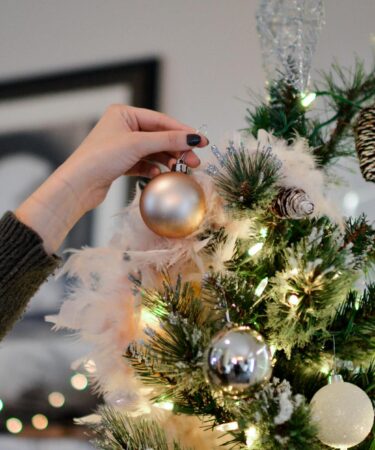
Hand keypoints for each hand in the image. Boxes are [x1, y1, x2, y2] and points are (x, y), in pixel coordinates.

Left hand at [15, 105, 208, 253]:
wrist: (78, 185)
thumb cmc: (101, 158)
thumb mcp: (138, 144)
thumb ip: (167, 140)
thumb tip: (193, 137)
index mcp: (124, 114)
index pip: (161, 121)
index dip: (182, 131)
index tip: (201, 141)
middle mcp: (123, 127)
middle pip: (159, 137)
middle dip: (177, 149)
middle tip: (194, 161)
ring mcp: (122, 146)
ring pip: (153, 151)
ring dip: (168, 160)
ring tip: (182, 169)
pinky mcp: (121, 163)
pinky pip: (144, 163)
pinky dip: (153, 169)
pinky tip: (159, 174)